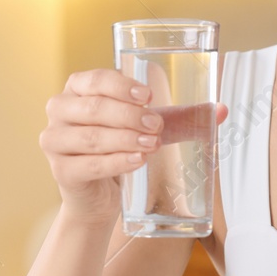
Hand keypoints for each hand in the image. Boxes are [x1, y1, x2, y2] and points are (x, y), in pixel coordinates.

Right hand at [39, 68, 226, 220]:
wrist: (100, 195)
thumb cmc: (122, 148)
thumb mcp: (147, 127)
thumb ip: (179, 118)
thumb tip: (221, 111)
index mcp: (77, 88)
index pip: (95, 79)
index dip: (121, 86)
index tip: (148, 96)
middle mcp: (60, 110)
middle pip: (93, 108)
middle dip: (128, 115)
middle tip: (156, 125)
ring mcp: (55, 141)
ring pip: (91, 137)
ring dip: (125, 139)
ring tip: (153, 143)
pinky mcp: (61, 171)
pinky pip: (88, 165)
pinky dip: (116, 162)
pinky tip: (138, 161)